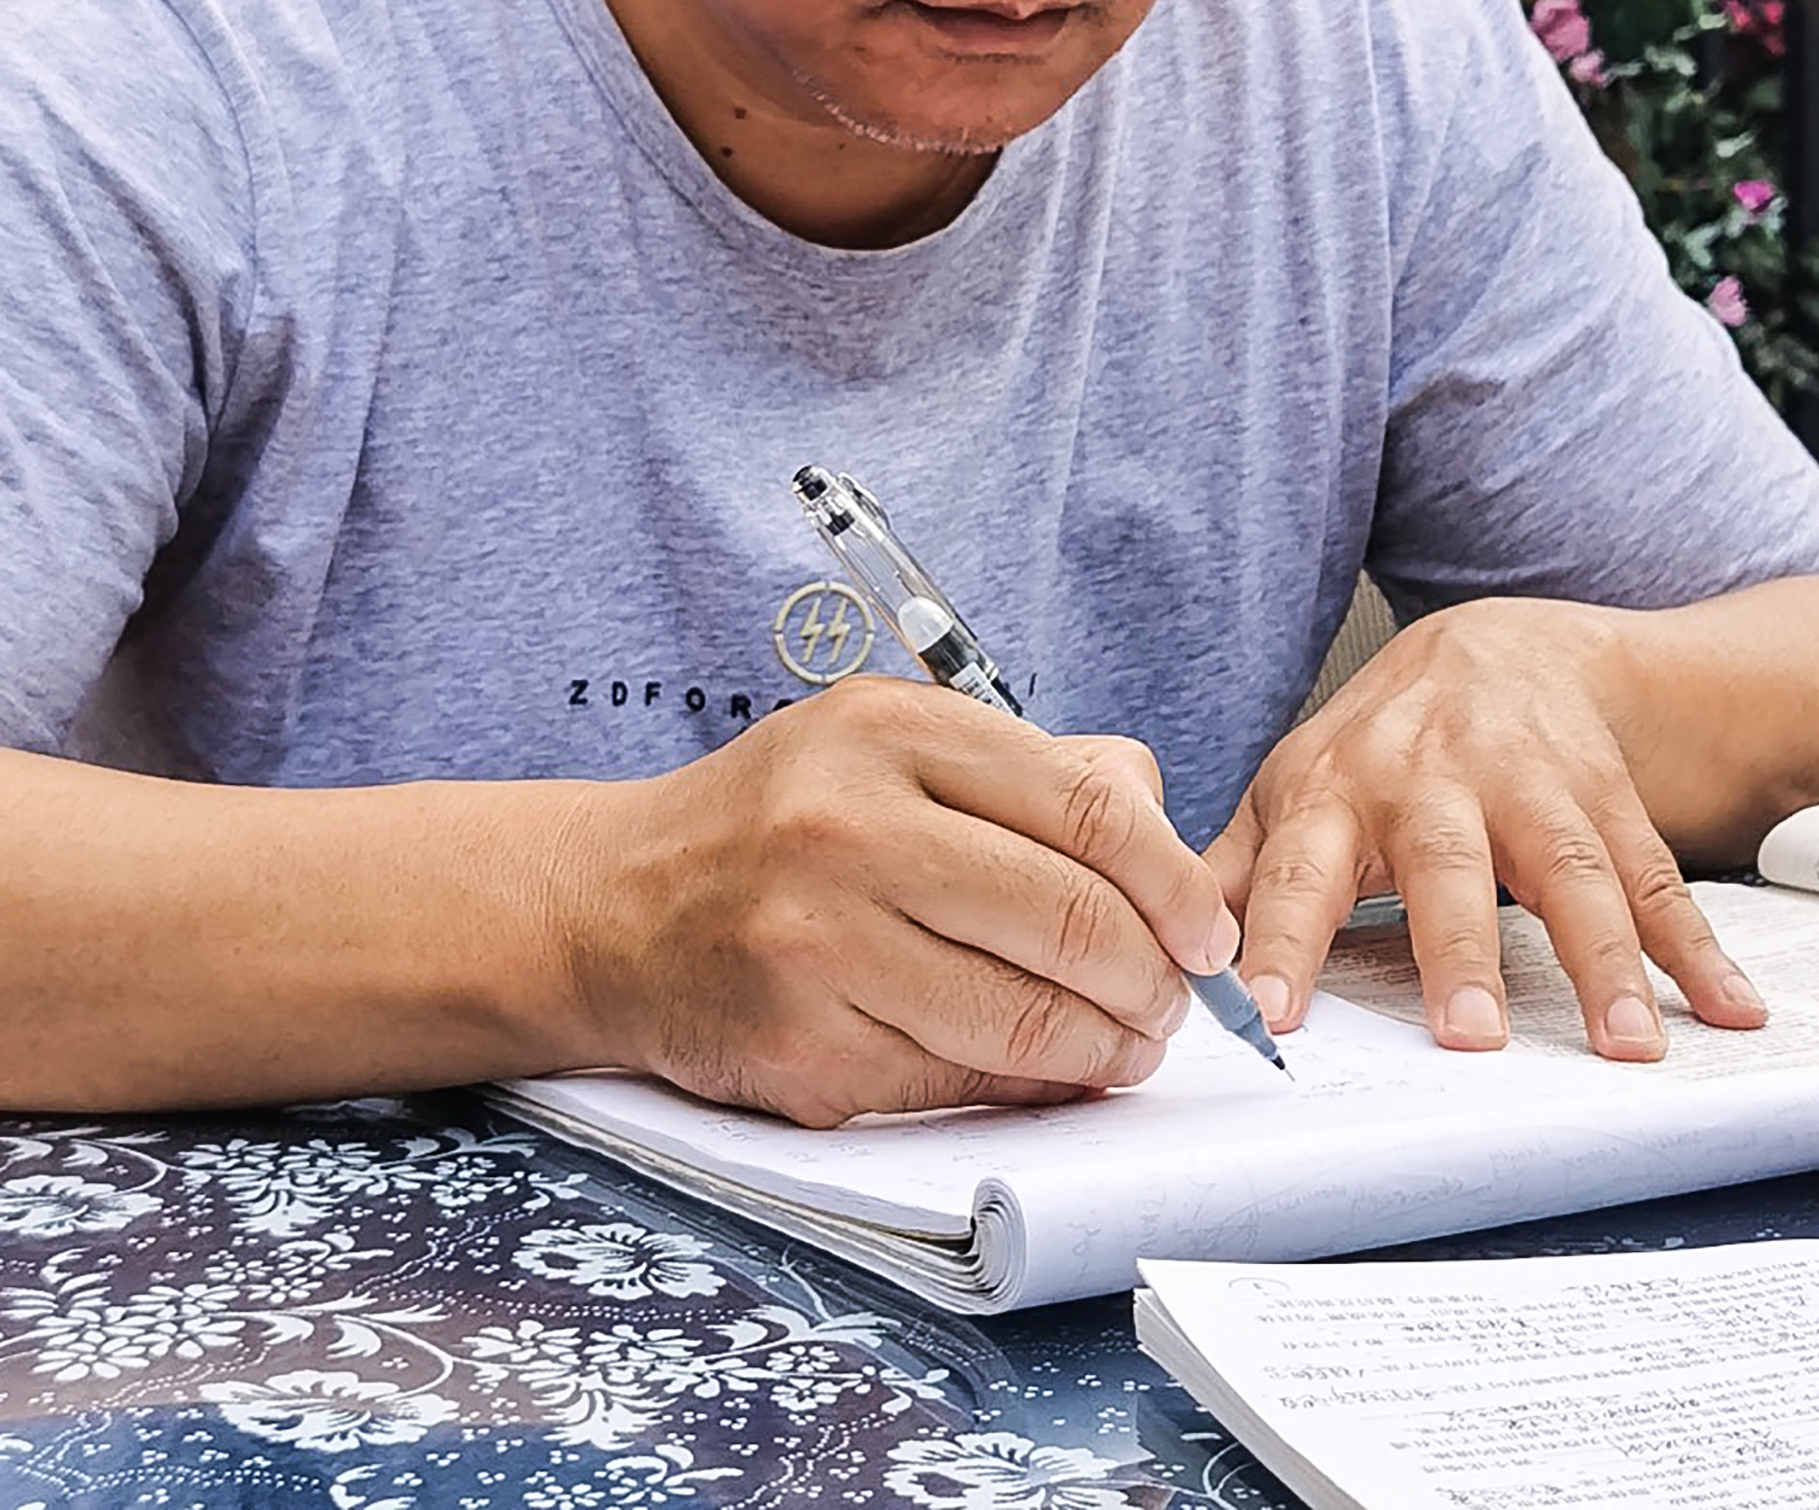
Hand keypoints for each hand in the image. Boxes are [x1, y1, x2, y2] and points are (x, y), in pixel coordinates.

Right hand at [558, 674, 1242, 1126]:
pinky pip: (953, 1082)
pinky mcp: (799, 1048)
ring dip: (1104, 1048)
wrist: (611, 907)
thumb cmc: (780, 825)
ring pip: (1023, 1020)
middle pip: (1070, 921)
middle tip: (1172, 1005)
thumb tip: (1168, 859)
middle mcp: (848, 829)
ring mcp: (816, 945)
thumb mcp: (893, 747)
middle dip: (1152, 982)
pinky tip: (1043, 1071)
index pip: (1089, 811)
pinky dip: (1022, 1087)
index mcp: (889, 731)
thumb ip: (1035, 777)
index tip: (1207, 934)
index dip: (1176, 887)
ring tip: (1125, 1044)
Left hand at [1207, 600, 1766, 1061]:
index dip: (1282, 941)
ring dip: (1606, 961)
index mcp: (1339, 790)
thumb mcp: (1295, 790)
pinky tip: (1733, 1009)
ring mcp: (1533, 786)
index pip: (1299, 873)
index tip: (1270, 1017)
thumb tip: (1153, 953)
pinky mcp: (1610, 800)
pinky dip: (1700, 948)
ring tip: (1628, 1046)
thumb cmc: (1383, 745)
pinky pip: (1658, 878)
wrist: (1506, 644)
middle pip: (1447, 868)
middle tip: (1469, 1036)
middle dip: (1457, 950)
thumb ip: (1232, 873)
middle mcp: (1436, 781)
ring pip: (1572, 873)